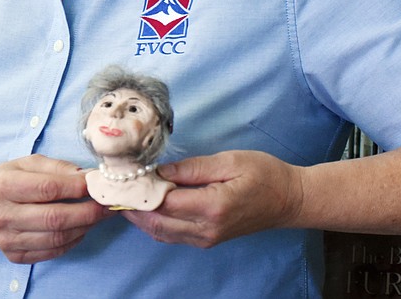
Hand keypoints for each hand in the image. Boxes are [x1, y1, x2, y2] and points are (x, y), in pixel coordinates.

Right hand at [0, 154, 110, 263]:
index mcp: (5, 186)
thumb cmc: (7, 180)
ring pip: (56, 238)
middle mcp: (3, 215)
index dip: (77, 187)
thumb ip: (57, 166)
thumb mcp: (26, 163)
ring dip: (85, 227)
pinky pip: (51, 252)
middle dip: (89, 212)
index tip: (98, 183)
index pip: (48, 188)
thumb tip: (85, 175)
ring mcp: (7, 239)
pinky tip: (81, 228)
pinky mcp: (14, 255)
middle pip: (55, 218)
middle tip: (109, 204)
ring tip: (99, 215)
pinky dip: (72, 241)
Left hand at [122, 150, 304, 247]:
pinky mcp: (206, 239)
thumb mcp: (230, 161)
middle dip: (132, 207)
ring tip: (122, 196)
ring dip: (140, 217)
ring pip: (161, 233)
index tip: (122, 176)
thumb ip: (193, 168)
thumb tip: (160, 172)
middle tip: (112, 189)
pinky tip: (146, 206)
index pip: (164, 202)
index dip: (140, 191)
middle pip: (157, 223)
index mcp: (212, 206)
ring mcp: (205, 238)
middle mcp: (206, 228)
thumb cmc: (264, 174)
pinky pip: (172, 235)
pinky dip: (154, 223)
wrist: (288, 200)